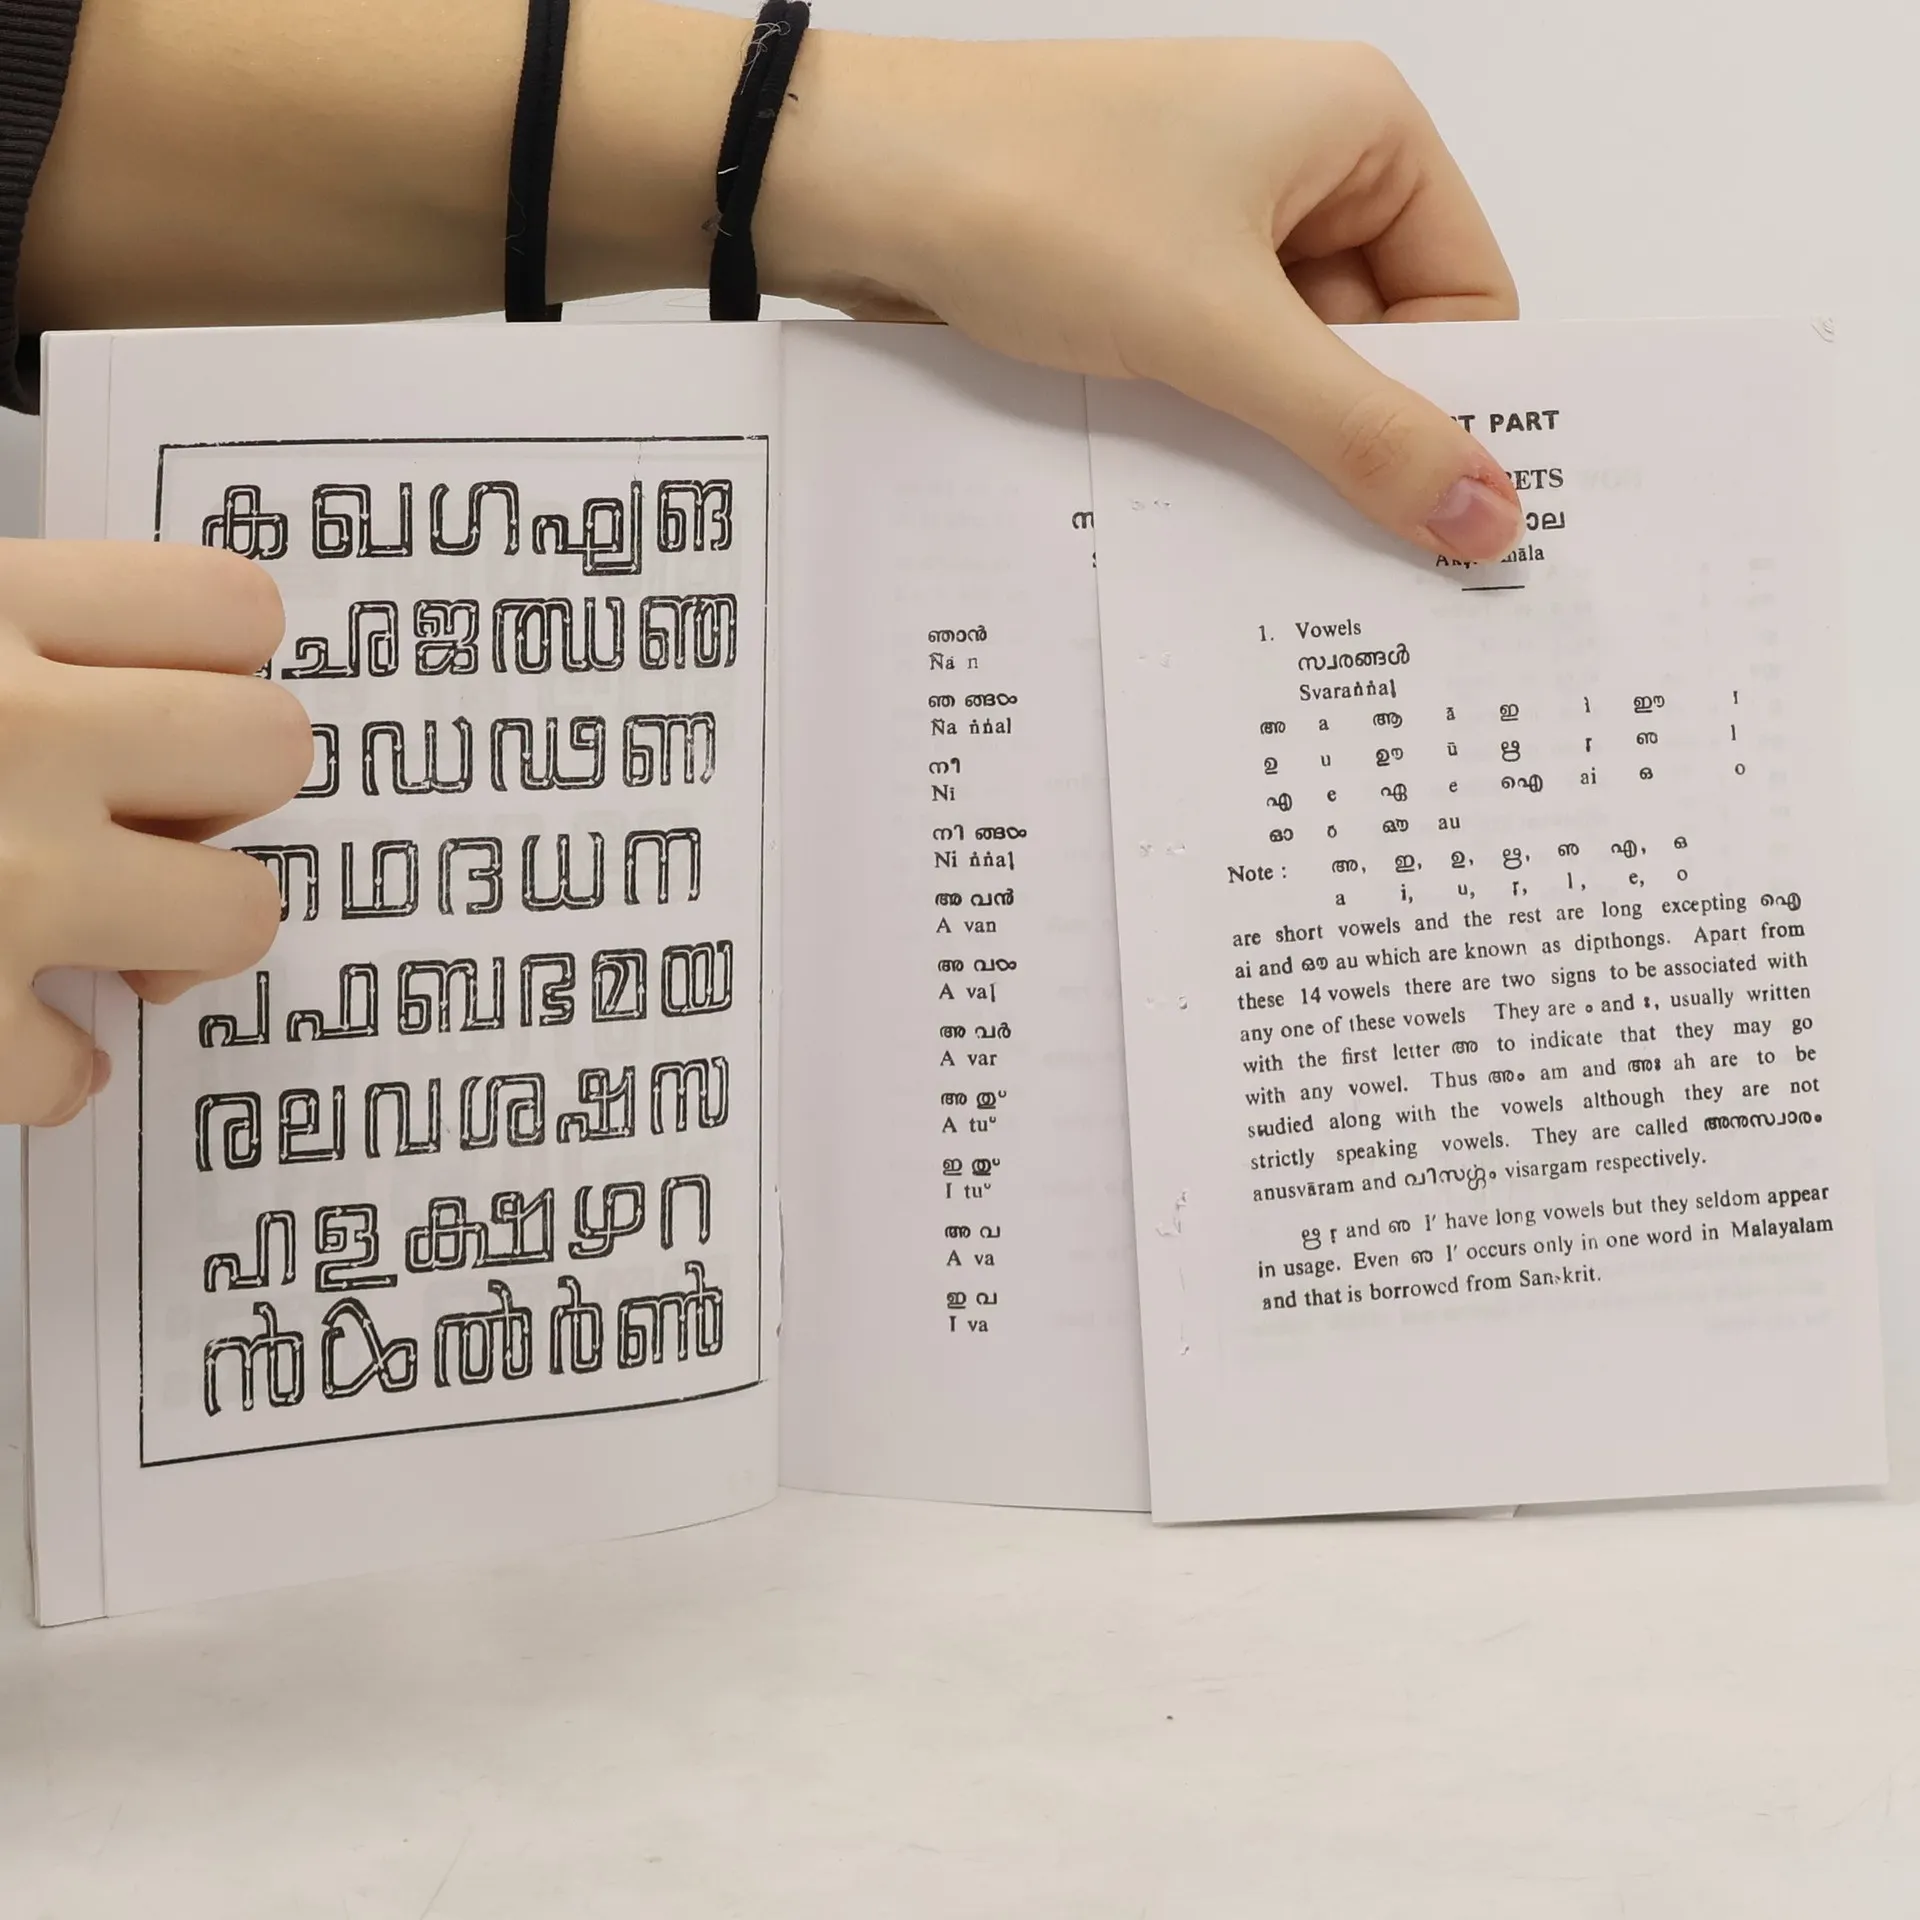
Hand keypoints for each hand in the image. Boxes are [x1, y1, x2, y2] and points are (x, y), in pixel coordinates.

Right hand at [0, 540, 310, 1126]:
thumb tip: (143, 677)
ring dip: (180, 936)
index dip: (217, 663)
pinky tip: (13, 1033)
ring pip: (236, 914)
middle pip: (271, 748)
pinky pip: (71, 1071)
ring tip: (102, 933)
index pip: (230, 609)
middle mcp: (13, 733)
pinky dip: (45, 1070)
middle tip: (150, 816)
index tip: (176, 691)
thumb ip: (25, 636)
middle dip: (224, 794)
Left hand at [762, 34, 1521, 561]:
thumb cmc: (1034, 198)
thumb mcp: (1220, 333)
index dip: (1462, 408)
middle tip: (1365, 554)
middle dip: (1364, 436)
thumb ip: (1360, 431)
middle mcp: (1302, 162)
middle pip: (1388, 336)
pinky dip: (1220, 425)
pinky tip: (1199, 480)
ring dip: (1281, 439)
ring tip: (1257, 512)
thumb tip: (1486, 514)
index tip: (1450, 523)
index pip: (1470, 292)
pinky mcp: (1152, 271)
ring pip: (1298, 362)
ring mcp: (1219, 218)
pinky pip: (1224, 365)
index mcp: (1361, 126)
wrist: (853, 182)